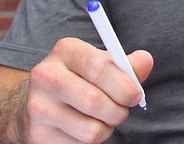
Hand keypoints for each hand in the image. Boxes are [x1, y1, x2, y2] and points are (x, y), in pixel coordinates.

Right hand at [25, 37, 152, 142]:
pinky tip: (85, 126)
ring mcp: (38, 107)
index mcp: (66, 50)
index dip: (124, 85)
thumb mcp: (100, 62)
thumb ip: (125, 63)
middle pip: (95, 101)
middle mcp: (46, 76)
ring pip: (90, 129)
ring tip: (104, 117)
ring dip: (107, 127)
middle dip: (119, 110)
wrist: (40, 101)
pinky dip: (91, 139)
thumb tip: (146, 62)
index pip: (100, 68)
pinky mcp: (37, 134)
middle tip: (123, 109)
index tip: (136, 94)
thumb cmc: (80, 77)